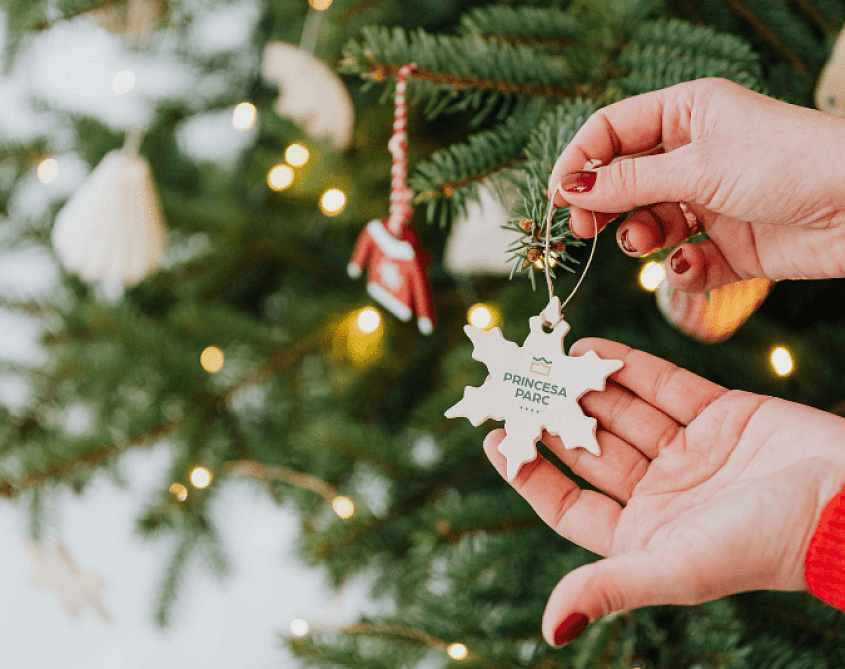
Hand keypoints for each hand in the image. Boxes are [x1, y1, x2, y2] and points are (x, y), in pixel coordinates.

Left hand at [483, 337, 844, 645]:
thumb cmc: (768, 544)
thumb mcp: (679, 569)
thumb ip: (611, 586)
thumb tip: (551, 627)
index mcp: (642, 533)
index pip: (567, 501)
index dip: (529, 472)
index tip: (495, 437)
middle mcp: (660, 492)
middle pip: (589, 450)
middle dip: (552, 418)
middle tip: (513, 384)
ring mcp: (688, 452)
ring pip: (621, 413)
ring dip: (583, 387)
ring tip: (544, 357)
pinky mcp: (719, 415)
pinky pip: (662, 386)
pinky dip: (627, 365)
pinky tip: (591, 346)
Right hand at [547, 78, 844, 292]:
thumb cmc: (791, 164)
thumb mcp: (699, 166)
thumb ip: (628, 182)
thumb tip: (569, 187)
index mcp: (687, 115)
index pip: (611, 131)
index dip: (580, 161)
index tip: (558, 195)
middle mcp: (694, 156)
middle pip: (623, 181)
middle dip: (602, 206)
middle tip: (584, 229)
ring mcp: (709, 202)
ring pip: (648, 223)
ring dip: (639, 237)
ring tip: (644, 243)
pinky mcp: (728, 244)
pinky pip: (684, 259)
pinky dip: (682, 268)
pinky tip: (692, 265)